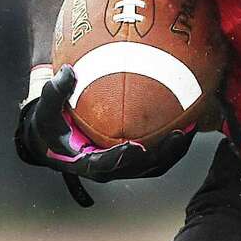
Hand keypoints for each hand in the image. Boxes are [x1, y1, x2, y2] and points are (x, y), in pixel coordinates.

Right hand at [15, 65, 196, 206]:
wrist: (56, 139)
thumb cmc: (51, 125)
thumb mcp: (46, 110)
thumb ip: (56, 92)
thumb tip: (68, 71)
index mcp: (84, 162)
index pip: (103, 164)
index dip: (120, 158)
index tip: (135, 147)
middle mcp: (108, 168)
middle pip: (139, 168)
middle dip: (161, 155)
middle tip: (179, 134)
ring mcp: (123, 166)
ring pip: (155, 165)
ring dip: (175, 151)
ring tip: (193, 129)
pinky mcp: (135, 160)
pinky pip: (160, 155)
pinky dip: (175, 142)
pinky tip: (190, 121)